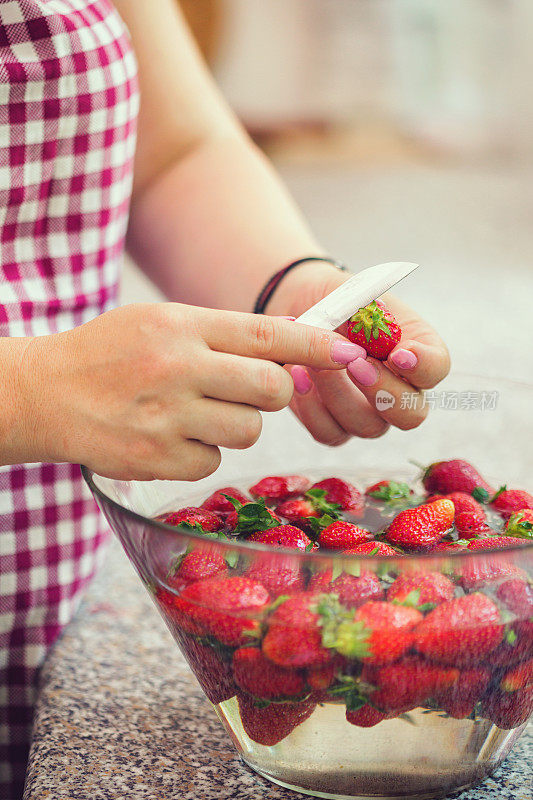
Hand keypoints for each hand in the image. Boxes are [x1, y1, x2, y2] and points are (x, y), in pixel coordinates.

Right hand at [16, 303, 362, 479]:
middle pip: (271, 390)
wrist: (42, 393)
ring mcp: (166, 417)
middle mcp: (178, 367)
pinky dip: (201, 454)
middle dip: (272, 394)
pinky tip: (169, 437)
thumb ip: (222, 336)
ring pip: (248, 432)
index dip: (317, 346)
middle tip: (247, 391)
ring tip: (193, 413)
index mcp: (182, 325)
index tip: (349, 352)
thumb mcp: (160, 323)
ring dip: (233, 426)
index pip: (268, 334)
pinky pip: (212, 463)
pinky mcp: (155, 459)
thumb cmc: (108, 353)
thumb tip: (290, 356)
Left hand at [266, 261, 450, 444]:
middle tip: (355, 363)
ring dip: (338, 393)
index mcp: (416, 354)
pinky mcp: (333, 424)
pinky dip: (310, 407)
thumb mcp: (358, 297)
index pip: (437, 369)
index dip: (422, 366)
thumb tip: (392, 347)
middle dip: (384, 392)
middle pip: (412, 415)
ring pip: (368, 427)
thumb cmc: (338, 301)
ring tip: (313, 362)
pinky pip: (330, 432)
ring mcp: (369, 413)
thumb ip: (377, 317)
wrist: (301, 309)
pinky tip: (298, 375)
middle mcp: (400, 391)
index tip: (399, 354)